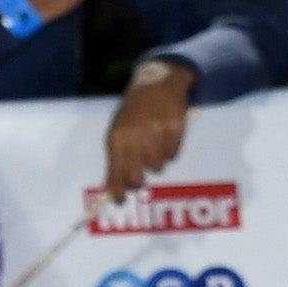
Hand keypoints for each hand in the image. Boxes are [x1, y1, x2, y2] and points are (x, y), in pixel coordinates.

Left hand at [102, 53, 194, 198]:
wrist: (156, 85)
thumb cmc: (133, 114)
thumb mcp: (118, 133)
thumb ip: (115, 162)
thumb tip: (112, 191)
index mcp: (117, 137)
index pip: (116, 172)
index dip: (117, 190)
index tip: (119, 200)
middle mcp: (136, 136)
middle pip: (137, 177)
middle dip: (137, 180)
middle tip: (139, 176)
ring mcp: (157, 132)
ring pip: (157, 167)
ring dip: (155, 162)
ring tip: (153, 146)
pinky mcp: (175, 128)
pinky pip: (173, 155)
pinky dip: (169, 151)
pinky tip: (164, 138)